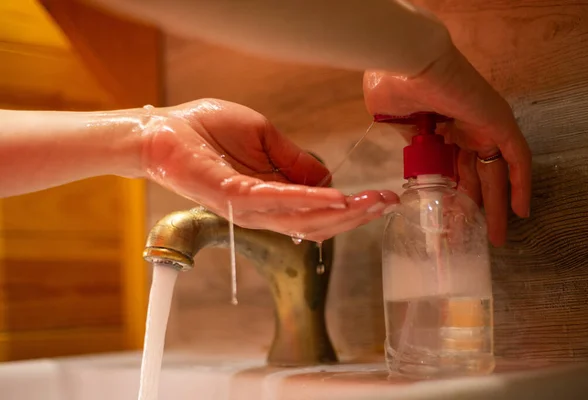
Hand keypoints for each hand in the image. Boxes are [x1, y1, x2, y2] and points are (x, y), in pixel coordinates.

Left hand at [140, 99, 398, 241]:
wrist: (165, 129)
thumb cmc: (209, 130)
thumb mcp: (265, 139)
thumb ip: (295, 161)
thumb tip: (329, 175)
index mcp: (272, 195)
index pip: (319, 210)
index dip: (353, 206)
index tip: (383, 196)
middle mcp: (263, 209)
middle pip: (318, 222)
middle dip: (356, 215)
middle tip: (388, 203)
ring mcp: (248, 207)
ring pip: (303, 218)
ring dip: (341, 211)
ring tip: (371, 202)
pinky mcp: (233, 197)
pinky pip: (276, 200)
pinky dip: (308, 198)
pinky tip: (335, 194)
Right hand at [363, 44, 531, 245]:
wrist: (406, 63)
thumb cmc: (392, 86)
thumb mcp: (394, 122)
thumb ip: (407, 141)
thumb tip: (414, 157)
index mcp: (440, 130)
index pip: (452, 170)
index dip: (451, 197)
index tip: (446, 222)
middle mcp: (465, 130)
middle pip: (476, 177)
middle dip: (476, 208)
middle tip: (475, 237)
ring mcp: (483, 126)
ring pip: (496, 173)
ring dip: (498, 206)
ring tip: (496, 238)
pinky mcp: (498, 123)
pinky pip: (516, 158)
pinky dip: (520, 184)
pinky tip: (521, 212)